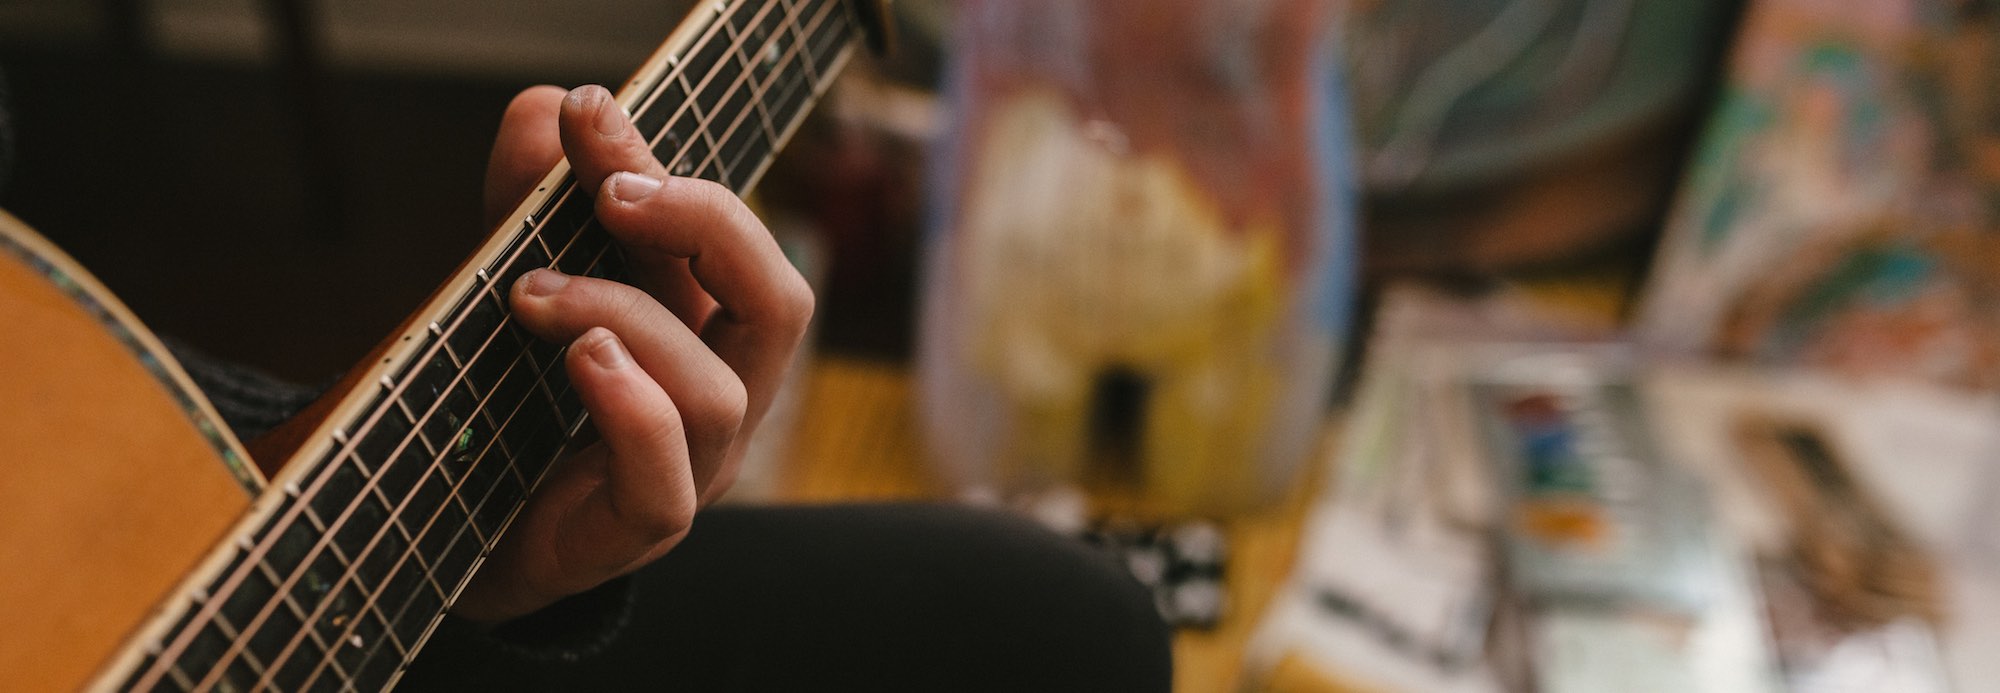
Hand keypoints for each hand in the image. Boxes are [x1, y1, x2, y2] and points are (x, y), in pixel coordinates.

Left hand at [451, 84, 813, 623]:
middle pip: (780, 304)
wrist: (438, 536)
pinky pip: (667, 485)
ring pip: (718, 393)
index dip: (669, 167)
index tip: (589, 116)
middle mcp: (715, 401)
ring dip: (626, 319)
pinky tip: (580, 361)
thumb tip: (541, 112)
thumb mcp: (508, 285)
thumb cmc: (495, 407)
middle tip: (608, 192)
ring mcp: (685, 475)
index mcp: (705, 334)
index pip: (729, 242)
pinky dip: (631, 411)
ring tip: (534, 295)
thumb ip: (524, 207)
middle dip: (705, 226)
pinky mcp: (629, 537)